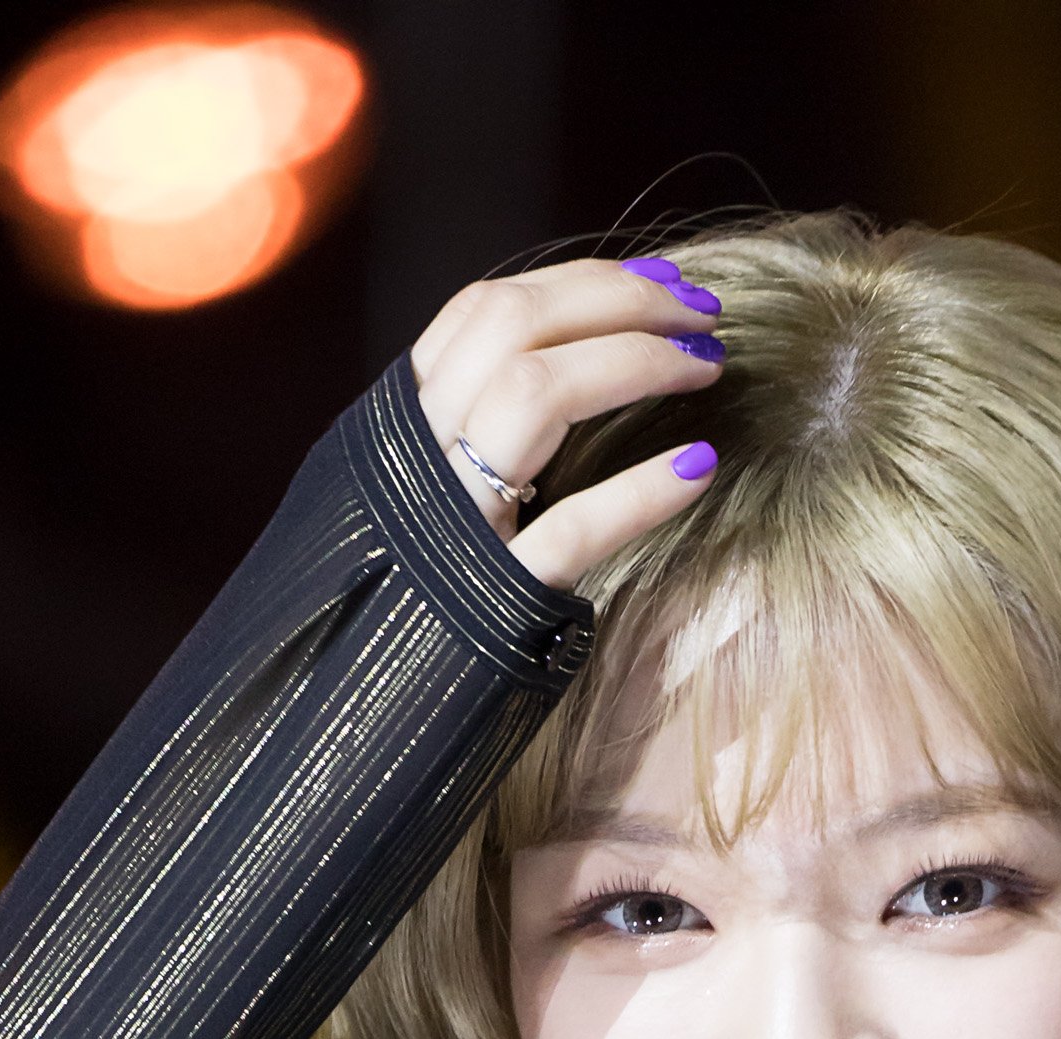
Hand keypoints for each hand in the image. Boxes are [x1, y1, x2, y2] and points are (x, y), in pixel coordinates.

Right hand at [412, 257, 723, 594]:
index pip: (484, 312)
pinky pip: (570, 531)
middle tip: (704, 315)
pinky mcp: (492, 606)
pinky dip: (640, 491)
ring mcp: (450, 530)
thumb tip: (566, 372)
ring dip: (635, 363)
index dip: (581, 283)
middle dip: (621, 302)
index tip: (660, 285)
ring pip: (536, 396)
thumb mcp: (417, 509)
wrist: (352, 732)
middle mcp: (413, 461)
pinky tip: (700, 466)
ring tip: (708, 371)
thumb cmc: (407, 616)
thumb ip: (467, 441)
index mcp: (396, 428)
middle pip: (514, 326)